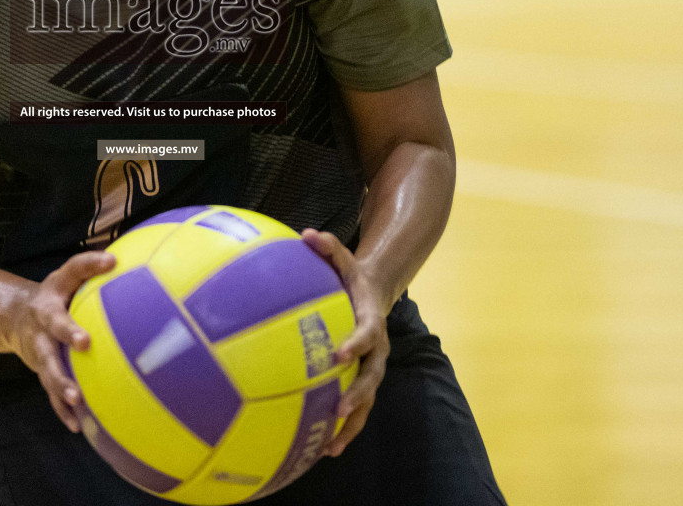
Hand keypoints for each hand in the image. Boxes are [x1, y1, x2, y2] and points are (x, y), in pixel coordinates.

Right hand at [3, 250, 116, 432]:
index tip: (111, 262)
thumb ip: (91, 269)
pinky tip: (78, 426)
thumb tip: (123, 257)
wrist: (13, 317)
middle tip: (84, 343)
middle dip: (67, 333)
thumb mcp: (68, 278)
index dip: (90, 264)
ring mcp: (38, 347)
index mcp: (53, 293)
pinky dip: (62, 409)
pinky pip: (50, 392)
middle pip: (53, 326)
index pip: (72, 271)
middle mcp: (42, 320)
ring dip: (60, 383)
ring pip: (47, 366)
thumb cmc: (55, 295)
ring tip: (77, 399)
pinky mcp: (40, 369)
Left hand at [301, 229, 389, 457]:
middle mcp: (377, 350)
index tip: (340, 354)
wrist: (374, 294)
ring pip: (367, 401)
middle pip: (372, 376)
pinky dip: (343, 429)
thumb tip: (306, 233)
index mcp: (372, 321)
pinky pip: (355, 409)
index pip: (368, 334)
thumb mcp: (344, 259)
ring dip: (352, 423)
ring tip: (332, 446)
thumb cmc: (351, 277)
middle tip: (340, 407)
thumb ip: (329, 246)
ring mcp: (371, 369)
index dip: (356, 344)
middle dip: (358, 393)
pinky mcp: (361, 381)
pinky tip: (322, 449)